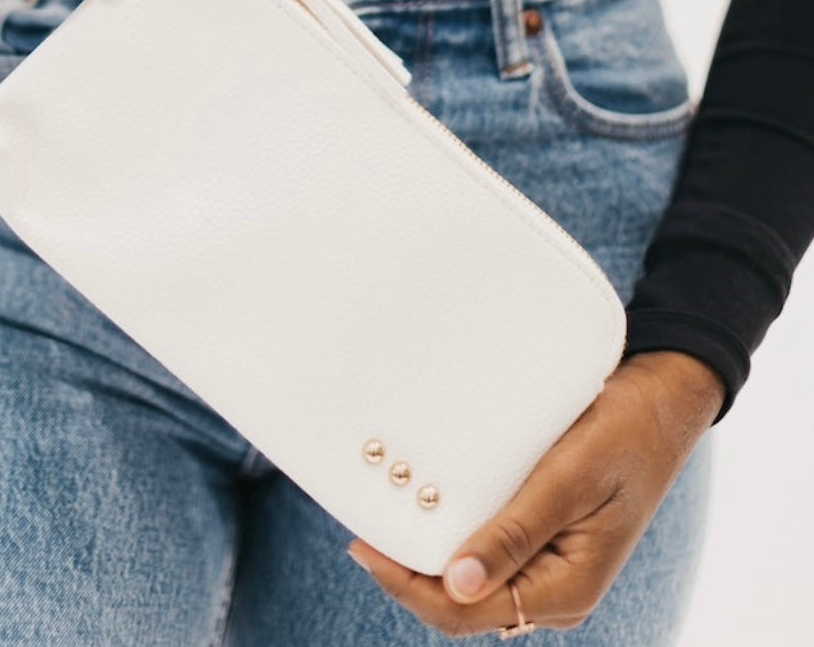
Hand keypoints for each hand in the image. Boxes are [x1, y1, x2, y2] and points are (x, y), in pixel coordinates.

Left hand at [345, 350, 724, 635]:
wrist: (657, 408)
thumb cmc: (619, 439)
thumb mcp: (567, 482)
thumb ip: (515, 535)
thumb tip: (458, 585)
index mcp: (564, 590)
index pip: (466, 611)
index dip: (408, 585)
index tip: (364, 546)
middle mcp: (550, 591)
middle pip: (460, 603)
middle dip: (409, 574)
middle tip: (361, 530)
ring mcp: (544, 567)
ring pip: (468, 580)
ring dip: (426, 558)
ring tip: (383, 519)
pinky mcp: (537, 539)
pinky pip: (483, 550)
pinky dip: (449, 535)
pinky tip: (423, 508)